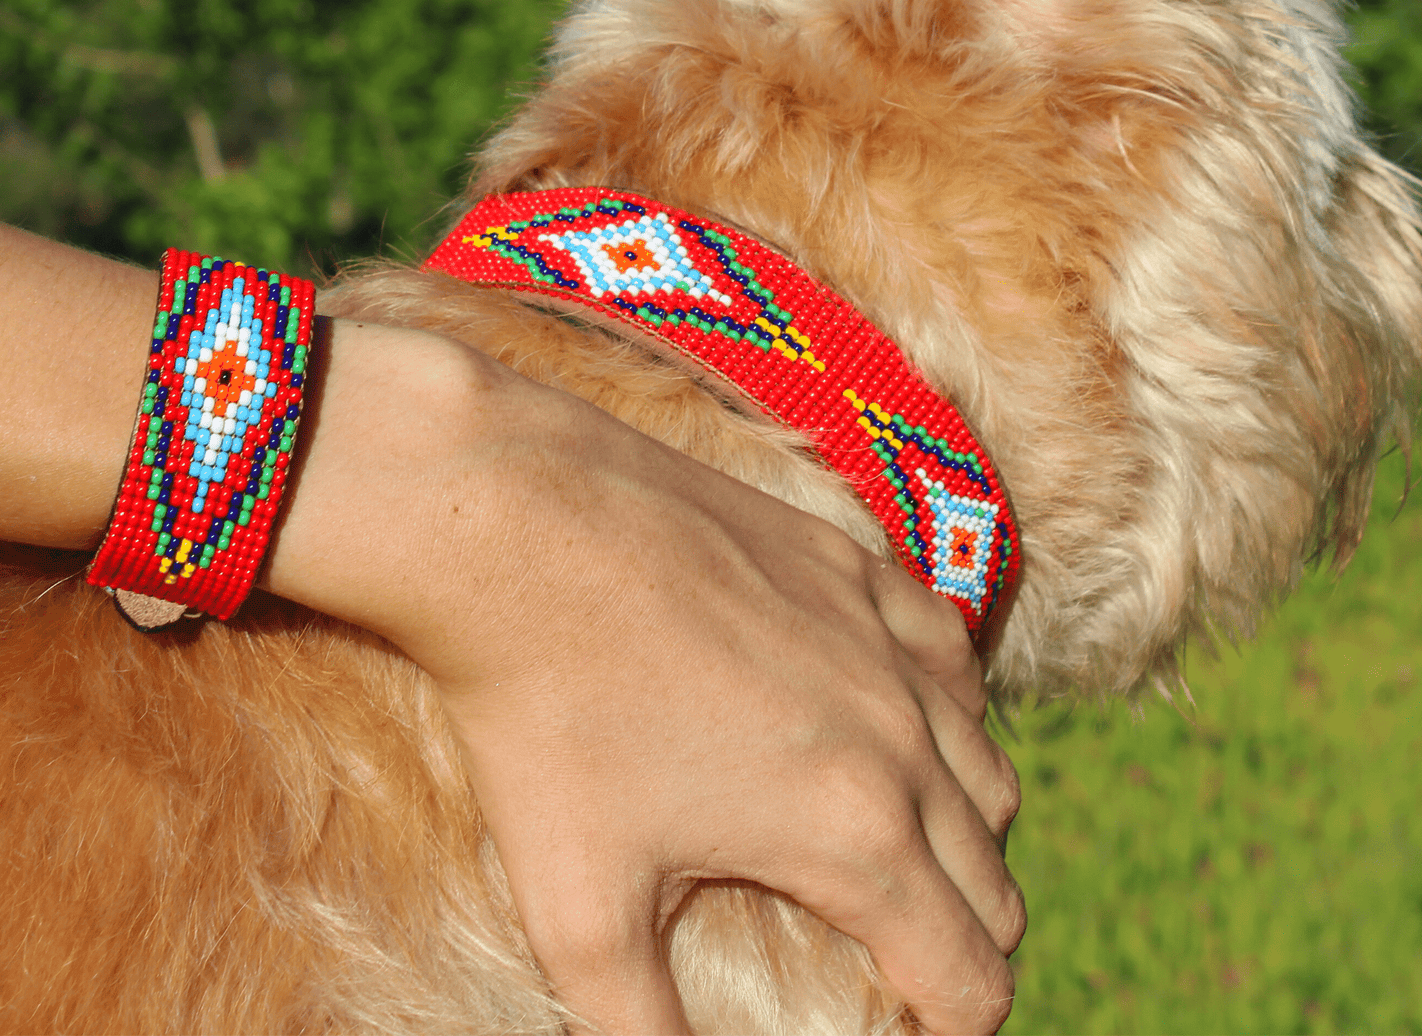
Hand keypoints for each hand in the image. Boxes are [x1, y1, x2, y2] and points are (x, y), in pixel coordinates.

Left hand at [269, 321, 1024, 1035]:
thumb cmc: (545, 714)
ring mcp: (882, 635)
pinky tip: (891, 715)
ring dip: (961, 828)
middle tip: (891, 955)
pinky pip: (947, 650)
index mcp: (853, 832)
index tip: (906, 1029)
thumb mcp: (579, 909)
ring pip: (984, 765)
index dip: (950, 1028)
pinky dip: (943, 707)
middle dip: (958, 937)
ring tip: (894, 847)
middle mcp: (900, 733)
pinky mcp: (853, 564)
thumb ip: (642, 1034)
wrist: (522, 529)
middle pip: (992, 878)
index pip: (972, 974)